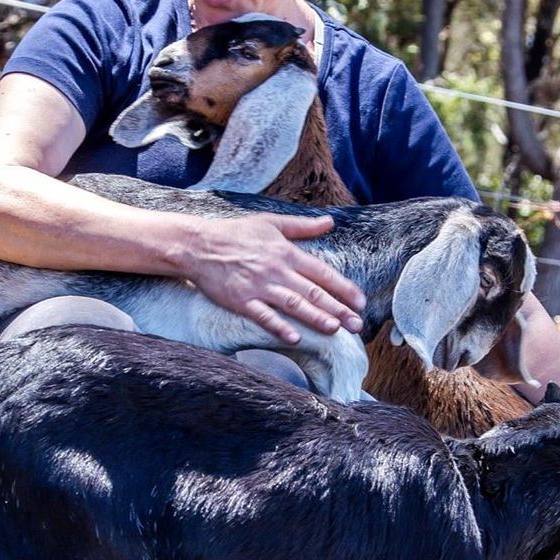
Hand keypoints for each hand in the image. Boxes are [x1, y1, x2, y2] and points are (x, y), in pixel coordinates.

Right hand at [181, 213, 365, 342]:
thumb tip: (330, 221)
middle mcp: (277, 270)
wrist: (199, 245)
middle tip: (357, 325)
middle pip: (313, 292)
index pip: (322, 272)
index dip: (343, 288)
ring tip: (335, 329)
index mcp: (286, 253)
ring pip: (293, 304)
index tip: (361, 302)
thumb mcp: (271, 223)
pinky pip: (263, 316)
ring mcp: (259, 287)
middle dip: (338, 309)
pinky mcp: (241, 301)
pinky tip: (294, 338)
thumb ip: (303, 226)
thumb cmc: (236, 233)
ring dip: (315, 317)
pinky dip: (279, 326)